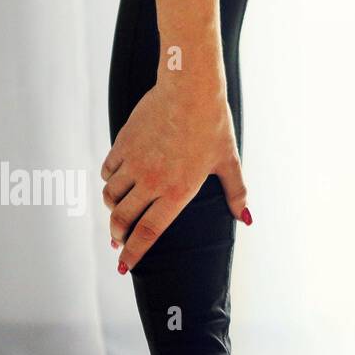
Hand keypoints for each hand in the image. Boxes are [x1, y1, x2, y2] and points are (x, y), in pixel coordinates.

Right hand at [101, 74, 249, 272]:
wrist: (189, 88)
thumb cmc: (213, 125)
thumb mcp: (229, 162)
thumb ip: (237, 194)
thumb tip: (247, 219)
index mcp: (177, 192)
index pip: (148, 232)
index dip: (133, 253)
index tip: (123, 266)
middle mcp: (151, 181)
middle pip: (122, 219)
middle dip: (116, 235)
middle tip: (117, 240)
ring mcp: (134, 162)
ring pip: (111, 196)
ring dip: (112, 207)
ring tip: (119, 211)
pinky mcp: (123, 144)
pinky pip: (107, 171)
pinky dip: (109, 180)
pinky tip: (118, 182)